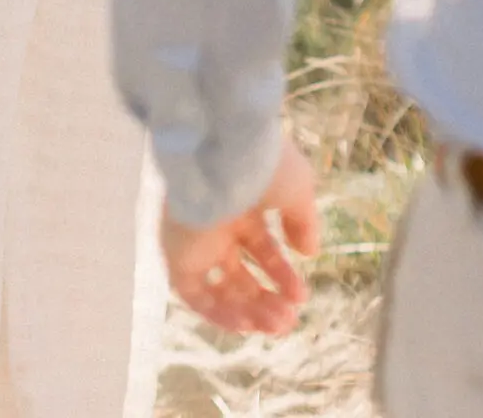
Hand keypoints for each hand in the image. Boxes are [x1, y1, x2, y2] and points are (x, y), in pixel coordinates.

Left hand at [160, 135, 318, 336]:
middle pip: (239, 271)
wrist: (222, 155)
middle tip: (289, 320)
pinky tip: (246, 325)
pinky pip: (193, 292)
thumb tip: (307, 252)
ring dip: (247, 310)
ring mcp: (195, 236)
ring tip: (278, 326)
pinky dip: (216, 312)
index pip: (260, 246)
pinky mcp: (176, 251)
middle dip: (265, 298)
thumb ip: (303, 222)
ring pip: (219, 285)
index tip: (301, 296)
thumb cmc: (263, 167)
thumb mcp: (298, 190)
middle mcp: (217, 220)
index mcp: (242, 200)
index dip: (281, 274)